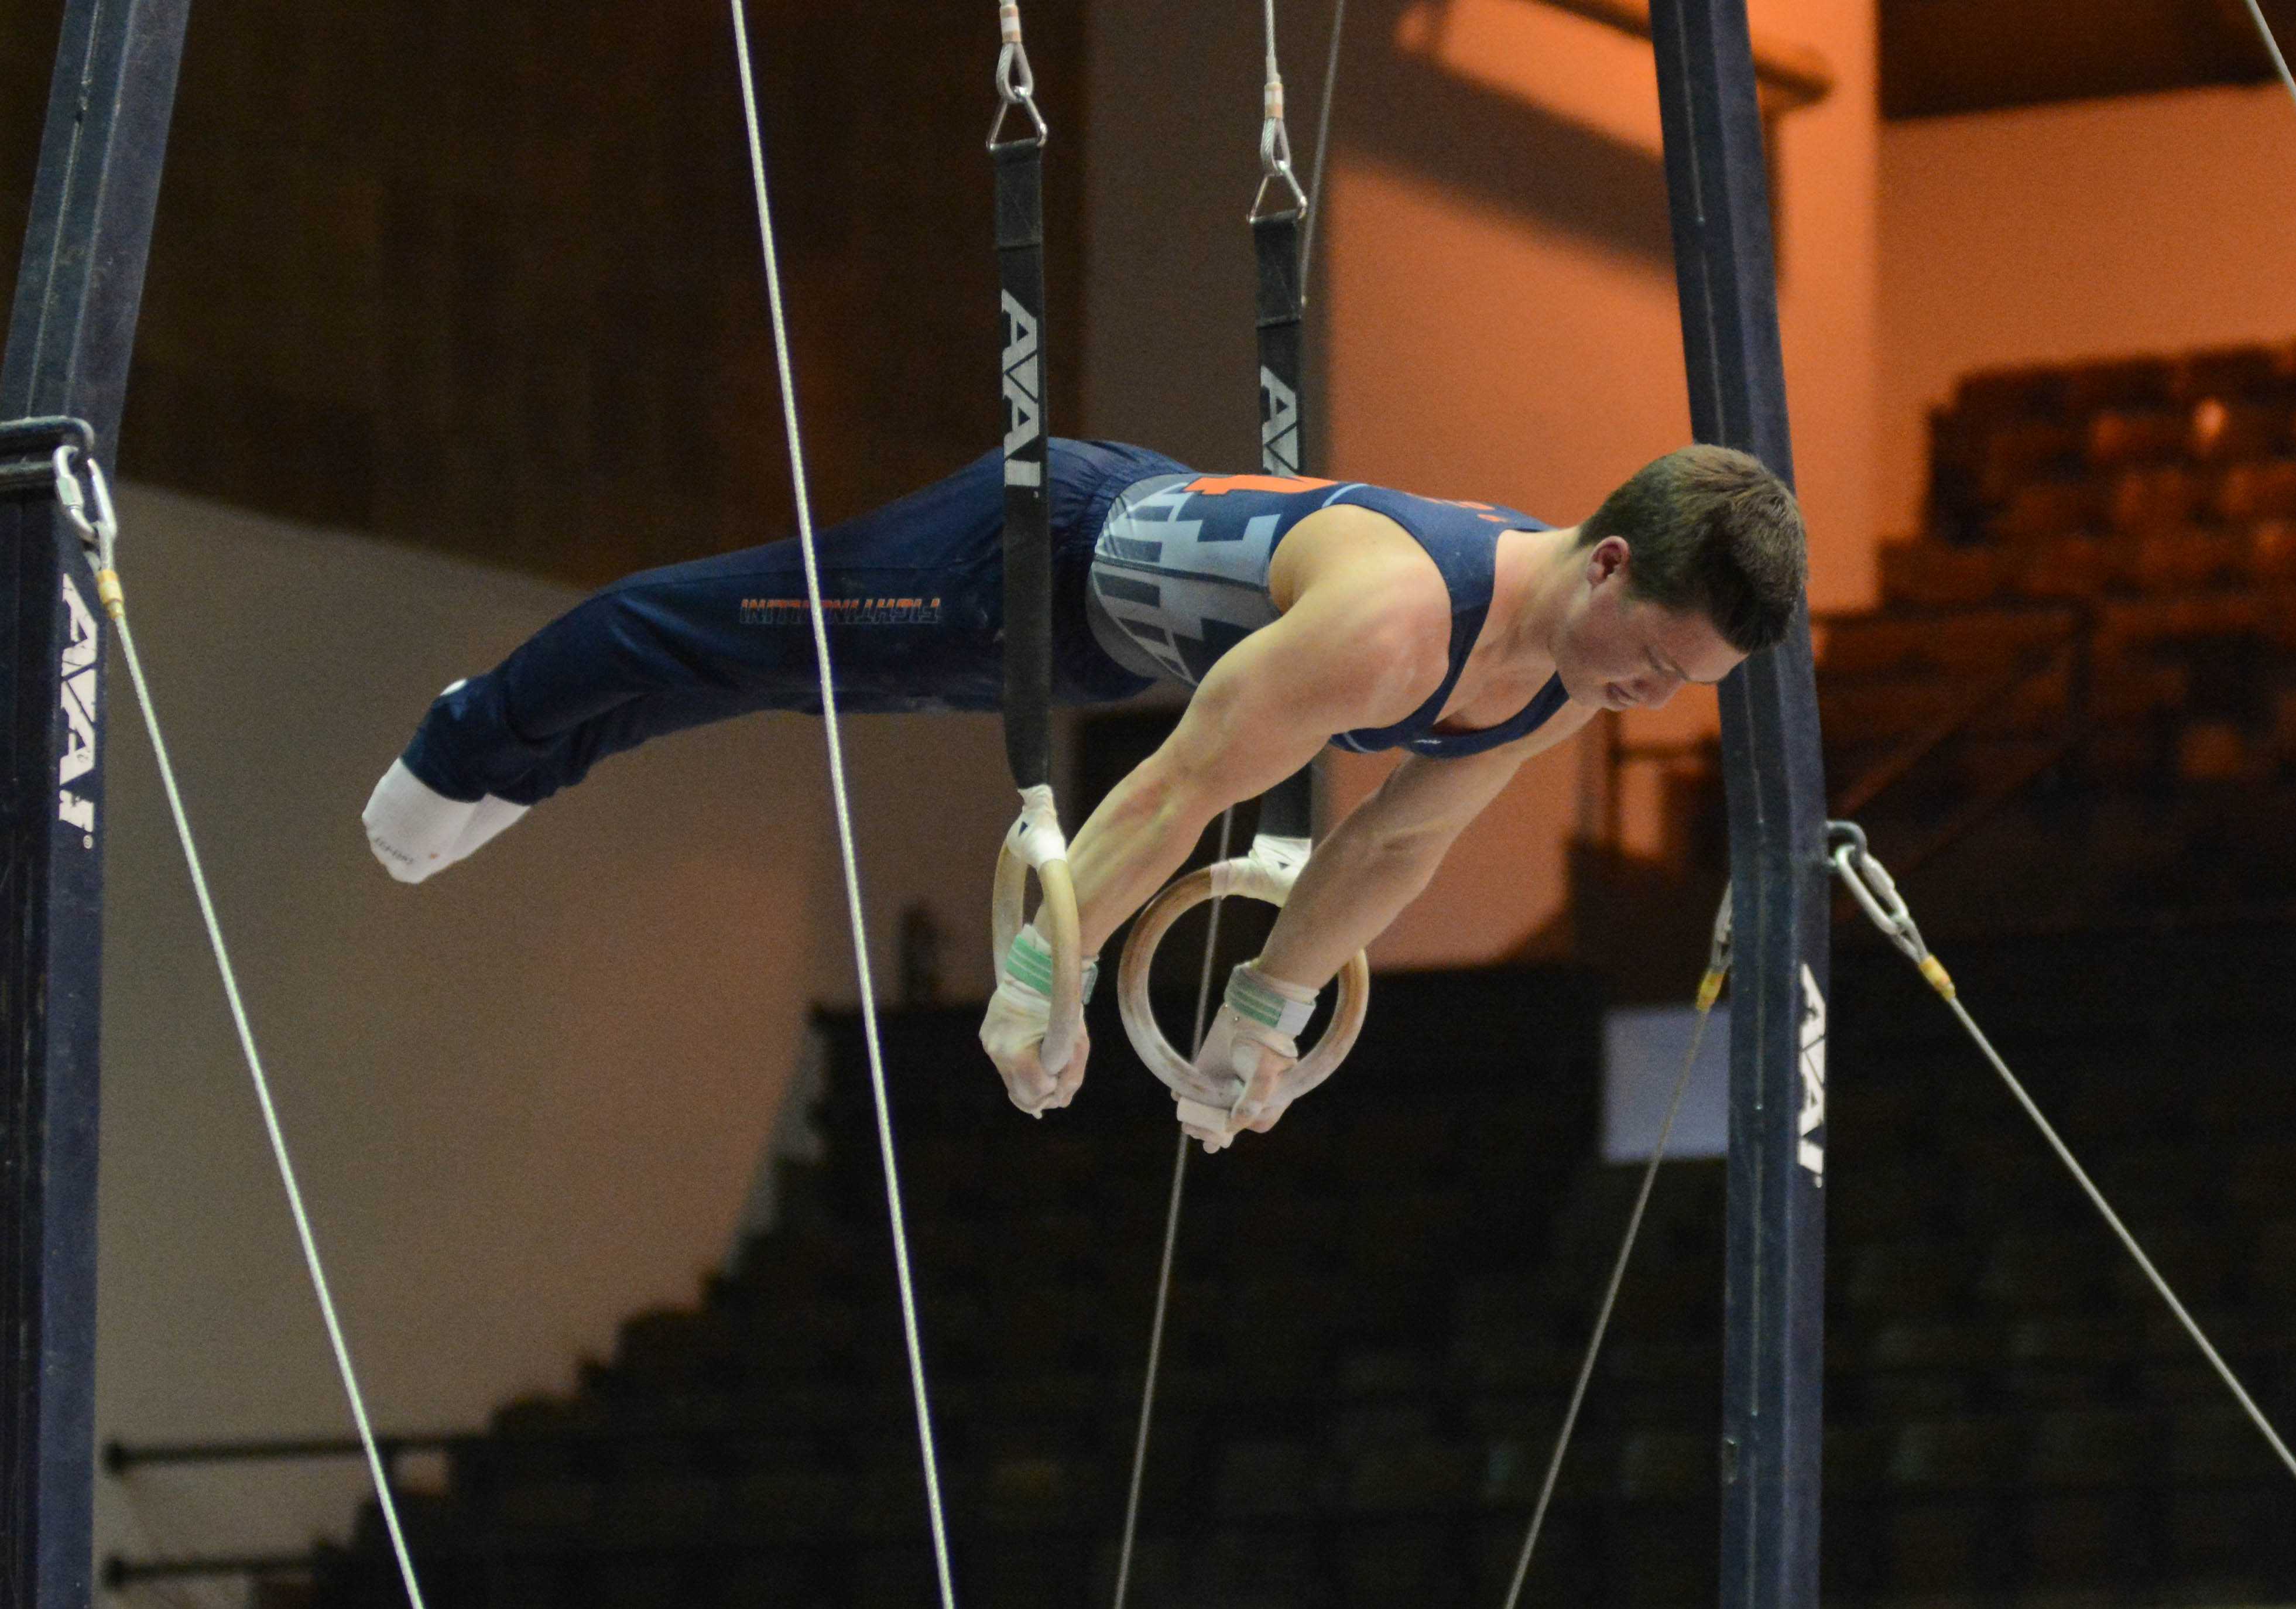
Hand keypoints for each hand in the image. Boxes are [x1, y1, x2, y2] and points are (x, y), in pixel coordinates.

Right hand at [978, 924, 1093, 1115]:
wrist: (1038, 972)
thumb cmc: (1062, 1007)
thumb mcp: (1076, 1042)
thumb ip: (1071, 1077)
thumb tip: (1060, 1102)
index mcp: (1015, 1053)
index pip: (1035, 1094)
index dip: (1053, 1089)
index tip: (1061, 1071)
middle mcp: (996, 1052)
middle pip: (1019, 1094)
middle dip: (1041, 1091)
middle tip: (1056, 1075)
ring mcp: (988, 1045)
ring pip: (1010, 1081)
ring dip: (1029, 1078)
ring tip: (1044, 1058)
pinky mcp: (986, 1037)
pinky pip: (1004, 1064)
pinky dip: (1019, 1065)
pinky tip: (1031, 1052)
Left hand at [1174, 962, 1317, 1151]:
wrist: (1254, 1010)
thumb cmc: (1266, 1044)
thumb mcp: (1265, 1074)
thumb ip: (1252, 1101)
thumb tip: (1233, 1126)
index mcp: (1267, 1102)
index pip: (1245, 1126)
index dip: (1225, 1134)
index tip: (1211, 1139)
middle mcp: (1247, 1097)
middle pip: (1225, 1122)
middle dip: (1207, 1130)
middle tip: (1192, 1130)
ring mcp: (1228, 1084)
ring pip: (1209, 1108)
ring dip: (1195, 1116)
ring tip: (1187, 1121)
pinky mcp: (1211, 1070)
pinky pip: (1196, 1089)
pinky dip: (1185, 1094)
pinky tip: (1178, 1096)